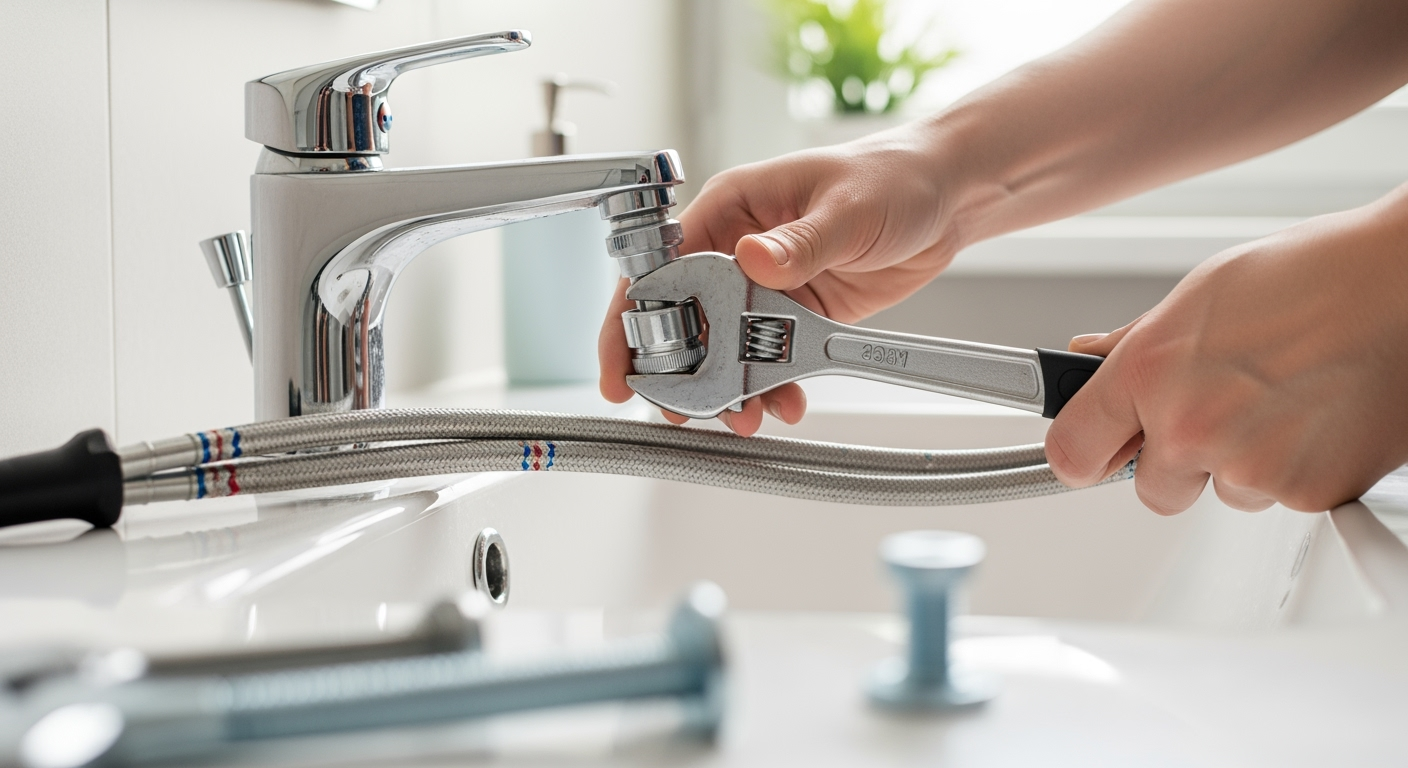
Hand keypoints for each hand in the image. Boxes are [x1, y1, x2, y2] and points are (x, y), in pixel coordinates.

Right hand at [598, 127, 962, 434]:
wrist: (946, 200)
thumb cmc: (893, 177)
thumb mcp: (848, 208)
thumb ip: (800, 241)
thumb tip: (755, 259)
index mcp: (732, 207)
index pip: (660, 264)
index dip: (632, 316)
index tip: (623, 363)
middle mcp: (737, 248)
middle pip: (683, 317)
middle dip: (679, 369)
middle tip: (680, 410)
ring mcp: (763, 285)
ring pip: (723, 347)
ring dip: (727, 388)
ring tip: (741, 418)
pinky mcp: (794, 314)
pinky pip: (768, 359)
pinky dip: (770, 388)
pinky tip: (782, 404)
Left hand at [1045, 186, 1407, 512]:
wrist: (1401, 283)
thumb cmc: (1310, 276)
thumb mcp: (1199, 297)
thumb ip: (1135, 344)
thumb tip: (1087, 360)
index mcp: (1147, 373)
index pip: (1071, 451)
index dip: (1081, 456)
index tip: (1093, 455)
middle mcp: (1189, 425)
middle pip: (1151, 490)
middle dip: (1176, 462)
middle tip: (1219, 413)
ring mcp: (1248, 464)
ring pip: (1224, 492)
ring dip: (1245, 462)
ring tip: (1284, 398)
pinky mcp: (1309, 492)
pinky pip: (1283, 498)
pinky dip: (1299, 469)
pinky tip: (1316, 416)